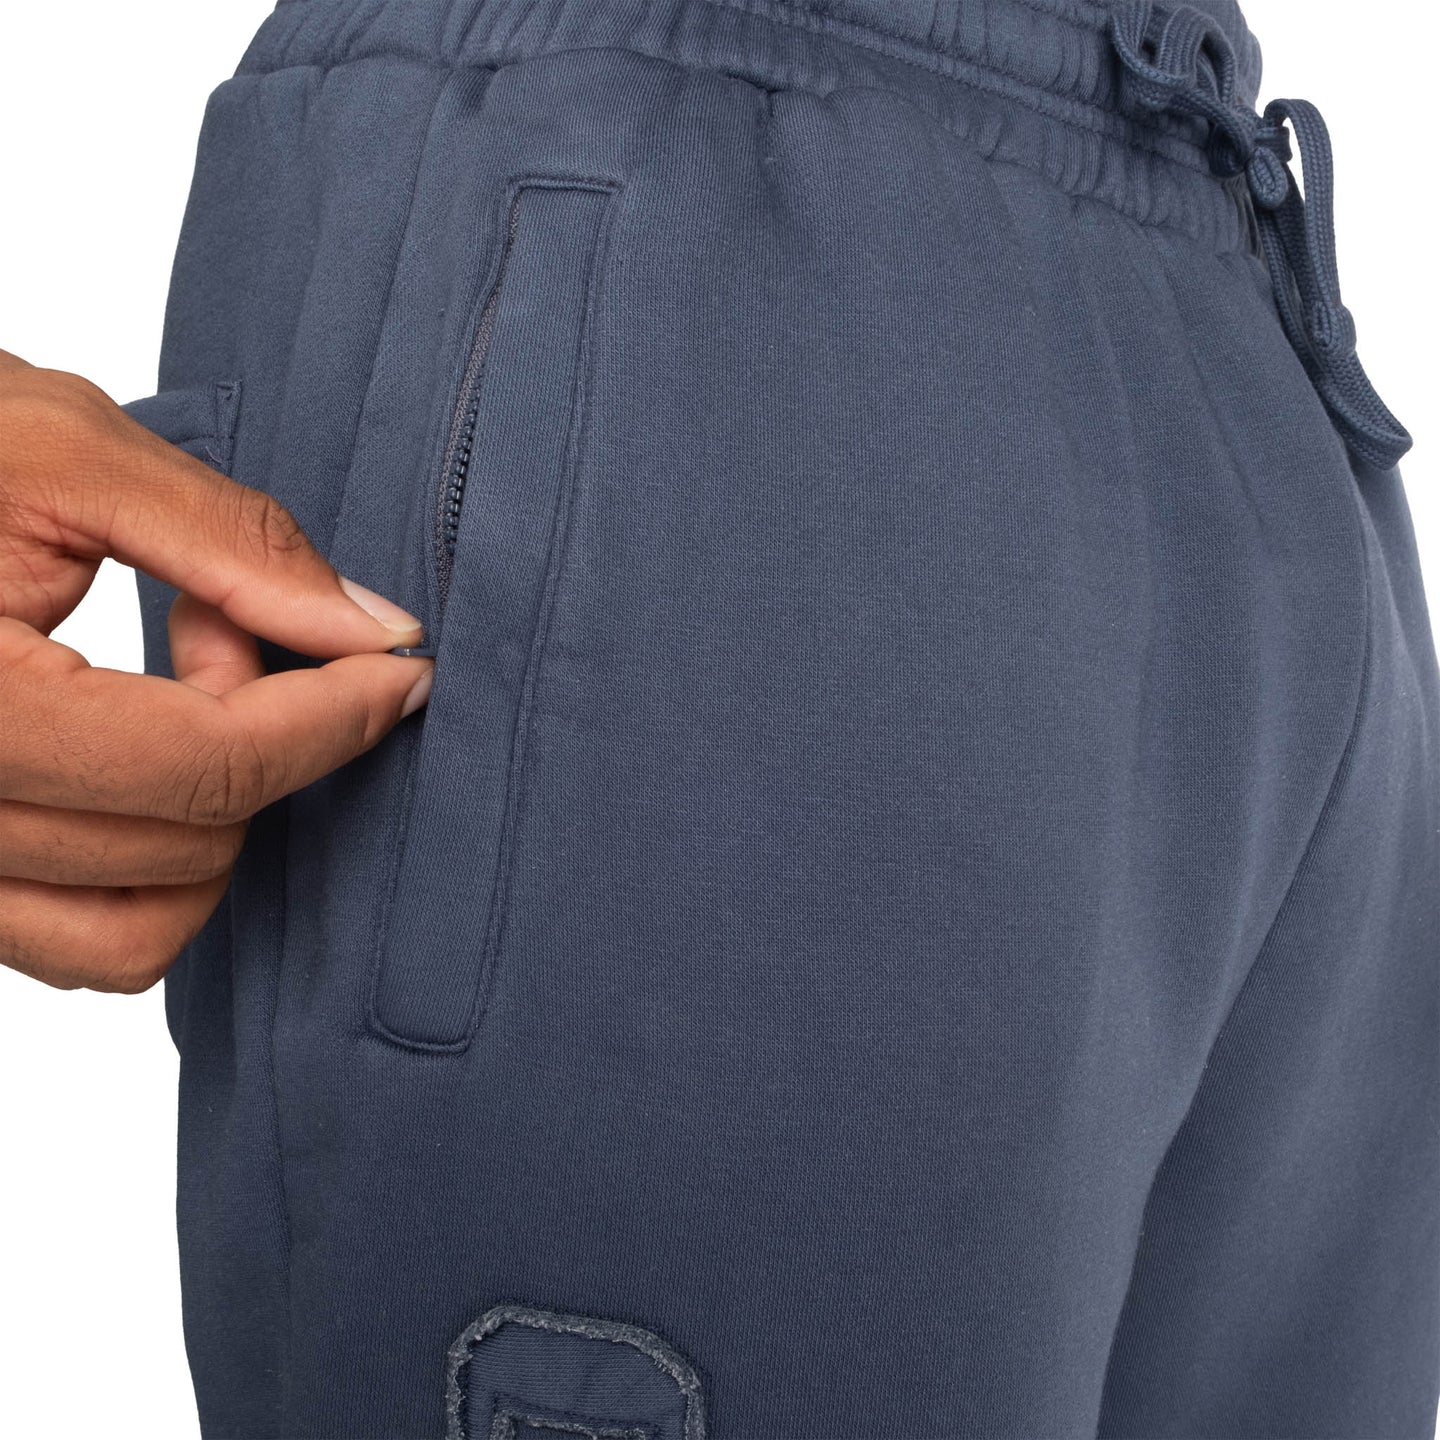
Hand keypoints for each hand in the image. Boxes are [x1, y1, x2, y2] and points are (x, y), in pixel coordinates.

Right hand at [0, 349, 432, 991]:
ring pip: (142, 928)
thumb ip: (234, 543)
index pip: (201, 764)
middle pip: (187, 839)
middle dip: (263, 735)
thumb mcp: (60, 449)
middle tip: (230, 622)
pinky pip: (81, 943)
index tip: (402, 673)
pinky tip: (141, 750)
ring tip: (177, 684)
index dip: (333, 718)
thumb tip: (376, 631)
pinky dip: (152, 868)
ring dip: (212, 814)